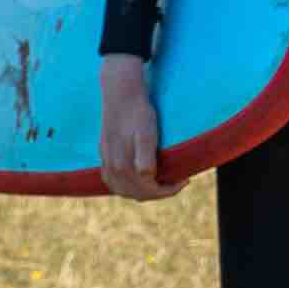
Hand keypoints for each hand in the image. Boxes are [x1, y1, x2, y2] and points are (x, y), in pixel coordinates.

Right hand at [94, 56, 176, 202]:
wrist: (121, 94)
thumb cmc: (138, 113)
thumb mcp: (147, 134)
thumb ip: (145, 158)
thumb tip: (146, 178)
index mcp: (124, 165)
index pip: (148, 191)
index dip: (168, 190)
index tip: (184, 180)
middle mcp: (113, 167)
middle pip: (135, 194)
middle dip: (157, 193)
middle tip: (176, 183)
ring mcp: (106, 161)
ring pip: (122, 190)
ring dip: (141, 192)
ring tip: (159, 184)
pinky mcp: (103, 154)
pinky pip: (111, 181)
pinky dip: (125, 186)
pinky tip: (135, 181)